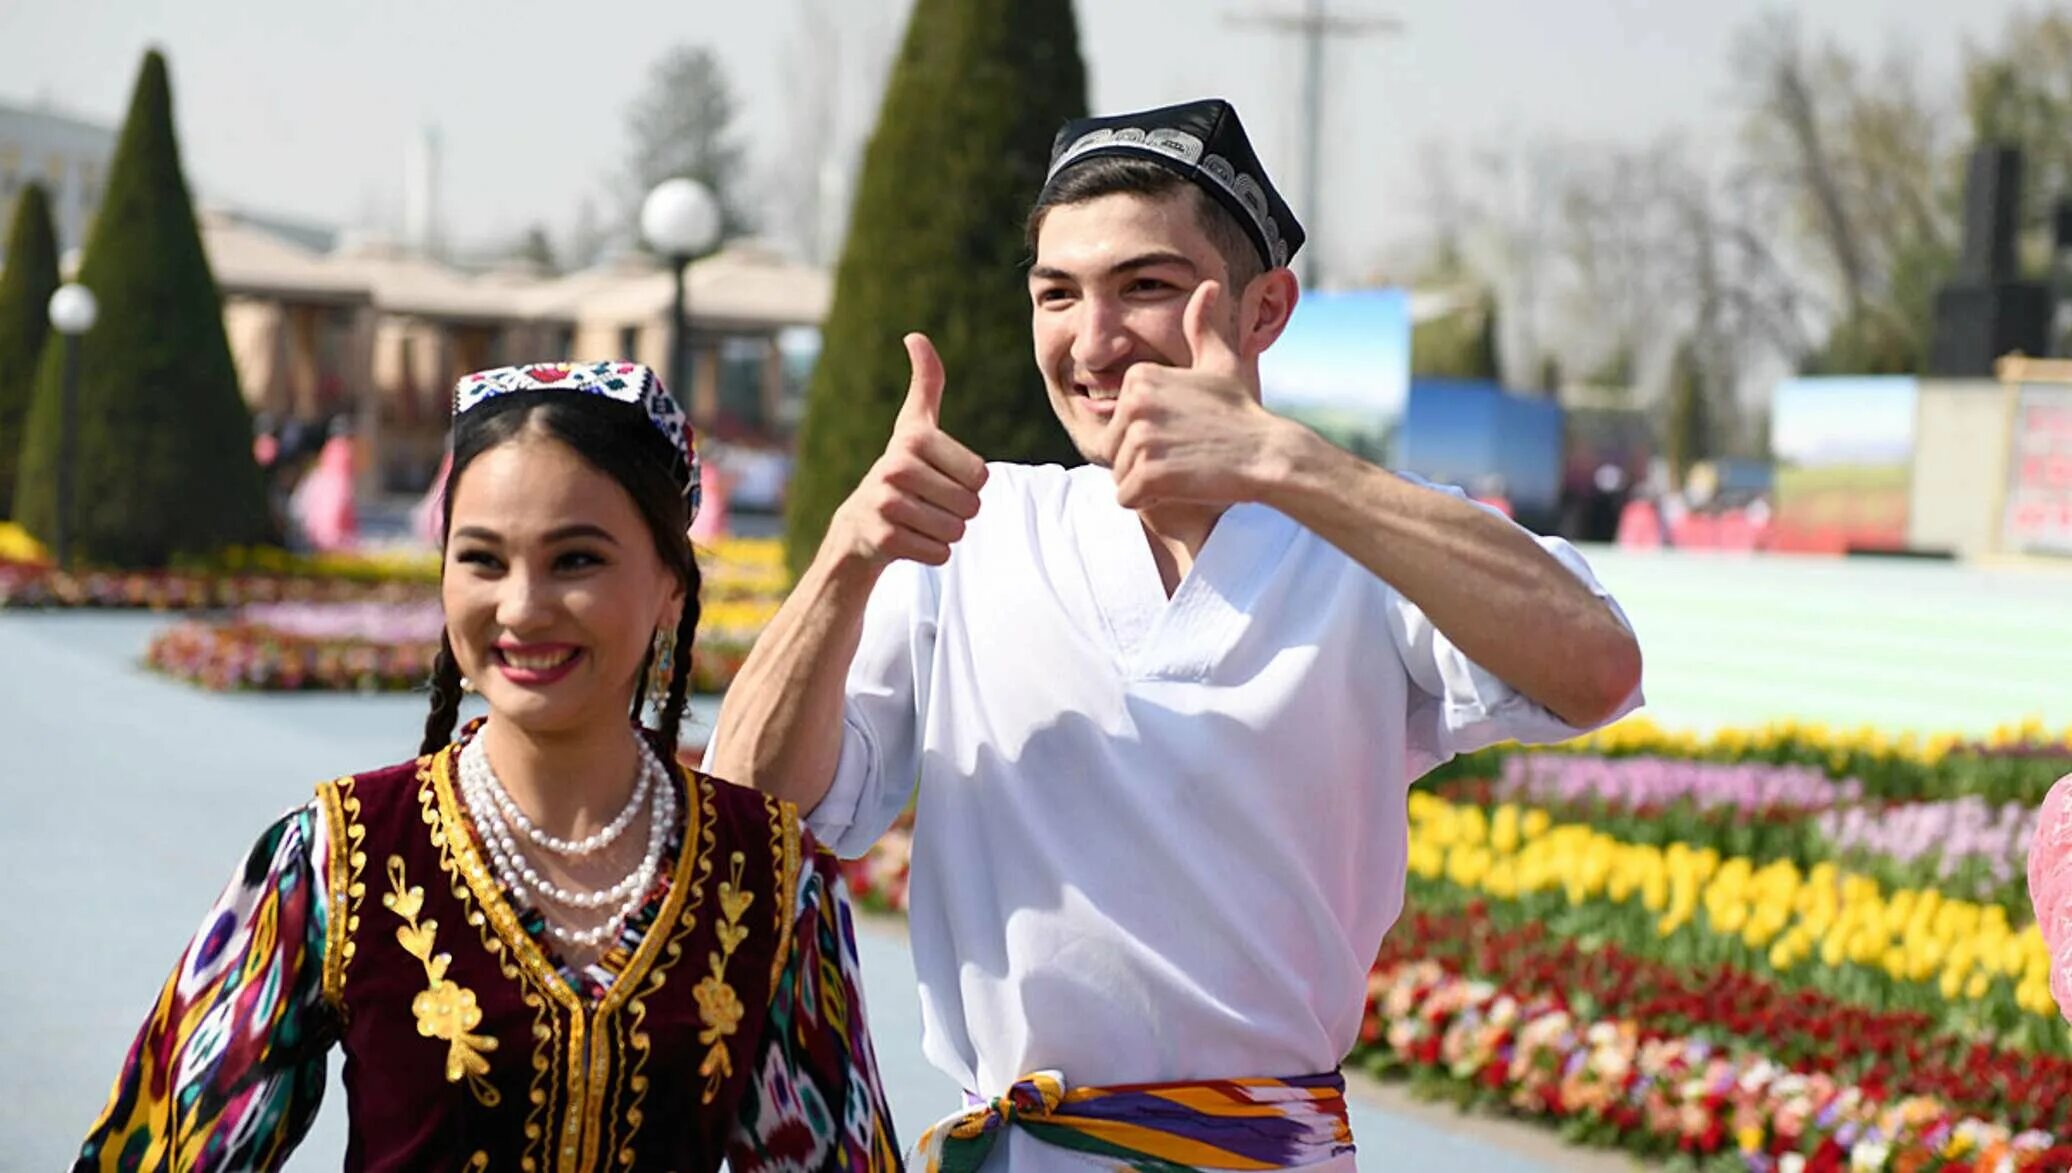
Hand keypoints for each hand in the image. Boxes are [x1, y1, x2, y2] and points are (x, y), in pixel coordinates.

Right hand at [827, 333, 987, 567]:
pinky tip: (911, 539)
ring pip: (957, 531)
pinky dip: (933, 552)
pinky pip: (940, 554)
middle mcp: (895, 467)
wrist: (860, 523)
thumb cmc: (902, 469)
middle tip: (930, 503)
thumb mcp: (914, 425)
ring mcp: (888, 504)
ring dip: (947, 532)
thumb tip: (915, 336)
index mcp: (913, 439)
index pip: (980, 475)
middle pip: (971, 505)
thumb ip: (926, 381)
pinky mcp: (885, 539)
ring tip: (920, 520)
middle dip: (959, 511)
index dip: (969, 483)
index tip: (940, 476)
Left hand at [1111, 282, 1289, 510]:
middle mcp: (1134, 403)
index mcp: (1140, 377)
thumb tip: (1208, 286)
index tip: (1180, 433)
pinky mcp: (1148, 473)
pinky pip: (1127, 497)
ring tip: (1184, 469)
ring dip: (1148, 483)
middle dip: (1143, 462)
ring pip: (1120, 475)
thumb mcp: (1221, 363)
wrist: (1266, 453)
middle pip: (1113, 449)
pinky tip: (1179, 487)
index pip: (1117, 421)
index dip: (1146, 436)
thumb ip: (1203, 327)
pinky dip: (1149, 501)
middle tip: (1183, 456)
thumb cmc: (1242, 413)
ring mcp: (1140, 437)